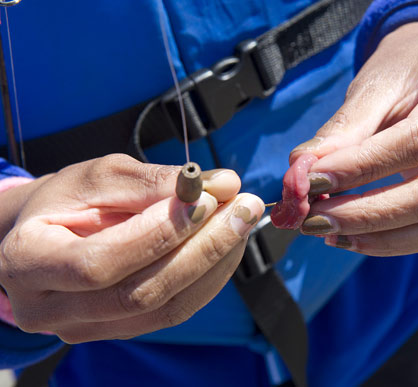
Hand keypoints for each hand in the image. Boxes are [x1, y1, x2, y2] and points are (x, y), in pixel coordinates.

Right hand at [0, 154, 263, 342]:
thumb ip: (156, 183)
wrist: (40, 237)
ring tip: (242, 221)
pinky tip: (228, 245)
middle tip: (244, 208)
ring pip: (166, 307)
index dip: (160, 233)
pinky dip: (210, 278)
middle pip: (141, 292)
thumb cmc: (65, 202)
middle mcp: (51, 308)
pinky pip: (175, 311)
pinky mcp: (119, 330)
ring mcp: (86, 328)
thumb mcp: (98, 178)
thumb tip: (222, 183)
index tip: (207, 199)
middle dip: (203, 247)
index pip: (101, 262)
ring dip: (216, 262)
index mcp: (30, 261)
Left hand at [291, 22, 417, 255]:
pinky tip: (351, 237)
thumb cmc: (406, 70)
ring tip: (327, 231)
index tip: (312, 181)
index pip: (417, 141)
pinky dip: (393, 241)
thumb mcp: (375, 85)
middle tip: (314, 218)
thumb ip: (343, 129)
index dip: (361, 168)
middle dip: (368, 213)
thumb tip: (301, 172)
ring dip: (379, 237)